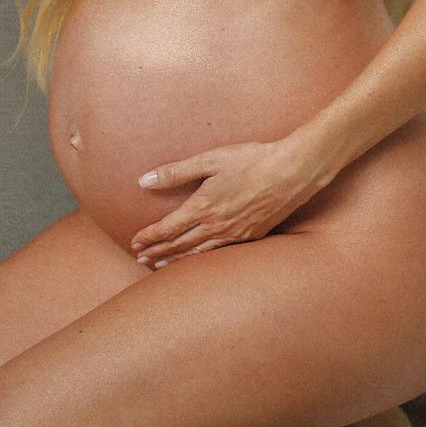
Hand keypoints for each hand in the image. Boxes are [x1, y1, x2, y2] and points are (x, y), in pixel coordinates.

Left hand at [129, 137, 324, 267]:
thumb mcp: (210, 159)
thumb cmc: (251, 160)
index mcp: (202, 207)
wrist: (291, 172)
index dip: (148, 237)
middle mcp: (216, 226)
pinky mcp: (250, 237)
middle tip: (140, 260)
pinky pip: (218, 254)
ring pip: (197, 253)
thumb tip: (144, 181)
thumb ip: (176, 172)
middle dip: (157, 253)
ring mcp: (234, 234)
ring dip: (175, 260)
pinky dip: (201, 259)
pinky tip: (197, 259)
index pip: (166, 229)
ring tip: (160, 266)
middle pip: (178, 245)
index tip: (134, 243)